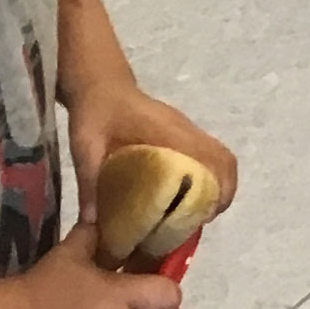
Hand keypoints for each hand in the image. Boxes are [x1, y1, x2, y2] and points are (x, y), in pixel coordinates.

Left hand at [68, 86, 237, 227]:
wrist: (100, 84)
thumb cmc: (94, 113)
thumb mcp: (85, 146)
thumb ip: (89, 181)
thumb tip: (90, 224)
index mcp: (167, 131)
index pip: (210, 157)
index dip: (217, 188)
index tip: (205, 216)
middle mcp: (184, 130)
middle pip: (224, 160)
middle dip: (222, 193)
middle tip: (202, 219)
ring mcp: (187, 130)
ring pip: (221, 158)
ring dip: (219, 186)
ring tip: (199, 213)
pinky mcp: (183, 134)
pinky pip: (210, 156)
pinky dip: (210, 178)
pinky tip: (190, 197)